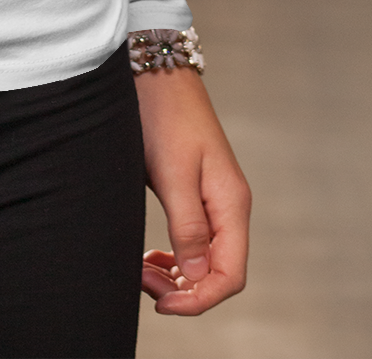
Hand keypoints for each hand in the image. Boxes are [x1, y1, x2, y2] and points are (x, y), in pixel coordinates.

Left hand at [135, 64, 250, 314]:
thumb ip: (188, 227)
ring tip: (142, 270)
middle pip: (220, 272)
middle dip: (184, 289)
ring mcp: (214, 197)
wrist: (154, 69)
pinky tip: (152, 256)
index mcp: (231, 203)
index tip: (160, 303)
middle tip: (140, 280)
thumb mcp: (171, 174)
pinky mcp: (196, 189)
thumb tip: (201, 278)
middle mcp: (229, 205)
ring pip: (207, 259)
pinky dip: (175, 256)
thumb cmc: (162, 115)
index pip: (231, 276)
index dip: (198, 300)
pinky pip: (195, 239)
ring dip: (177, 275)